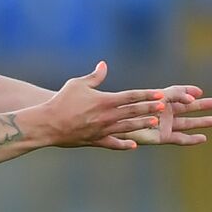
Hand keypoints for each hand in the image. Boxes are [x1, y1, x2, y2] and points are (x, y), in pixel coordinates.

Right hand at [44, 61, 165, 149]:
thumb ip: (94, 77)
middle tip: (164, 107)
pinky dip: (123, 144)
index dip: (147, 95)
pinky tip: (133, 145)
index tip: (160, 94)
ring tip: (154, 123)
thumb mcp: (77, 84)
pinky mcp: (95, 140)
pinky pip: (112, 143)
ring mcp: (102, 130)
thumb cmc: (61, 101)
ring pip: (127, 127)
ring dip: (142, 124)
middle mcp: (107, 116)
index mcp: (105, 100)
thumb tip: (104, 65)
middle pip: (133, 111)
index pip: (131, 96)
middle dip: (149, 108)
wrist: (47, 124)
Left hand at [116, 85, 211, 146]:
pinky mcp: (161, 137)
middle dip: (199, 105)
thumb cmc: (124, 108)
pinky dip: (191, 139)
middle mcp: (161, 112)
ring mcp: (163, 125)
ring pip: (186, 123)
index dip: (187, 91)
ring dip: (200, 122)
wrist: (113, 125)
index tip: (199, 91)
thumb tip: (191, 97)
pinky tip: (203, 138)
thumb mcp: (147, 96)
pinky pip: (179, 139)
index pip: (176, 93)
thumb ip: (170, 94)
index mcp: (156, 99)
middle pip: (185, 108)